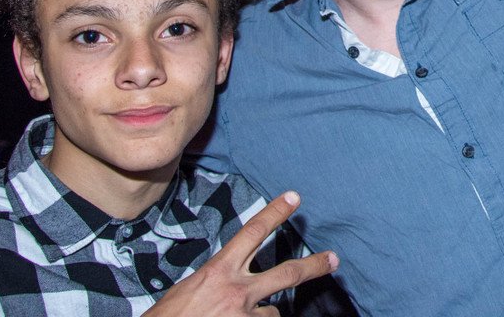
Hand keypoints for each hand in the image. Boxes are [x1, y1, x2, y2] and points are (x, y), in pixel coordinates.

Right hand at [143, 191, 337, 315]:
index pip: (253, 232)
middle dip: (313, 266)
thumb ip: (217, 278)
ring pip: (274, 311)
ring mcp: (244, 314)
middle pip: (286, 273)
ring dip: (262, 314)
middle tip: (334, 259)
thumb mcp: (191, 287)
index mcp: (219, 270)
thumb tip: (231, 278)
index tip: (295, 197)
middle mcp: (237, 290)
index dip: (276, 212)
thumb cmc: (170, 316)